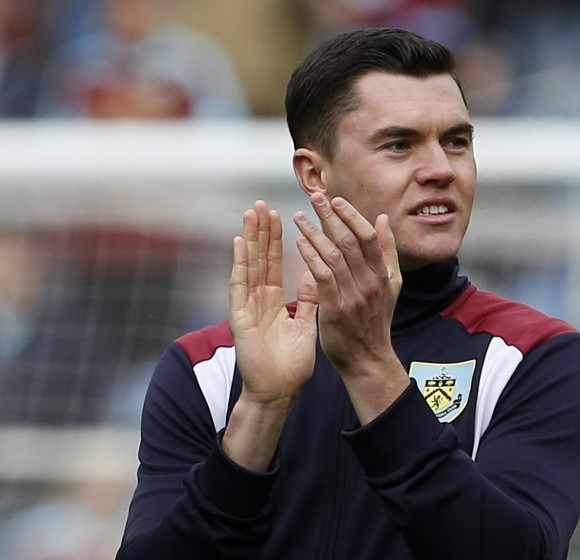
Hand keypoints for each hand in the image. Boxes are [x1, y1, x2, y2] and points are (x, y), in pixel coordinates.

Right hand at [229, 201, 318, 404]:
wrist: (278, 391)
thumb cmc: (291, 364)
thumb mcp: (304, 324)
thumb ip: (308, 299)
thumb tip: (314, 273)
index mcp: (273, 301)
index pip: (275, 263)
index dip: (277, 240)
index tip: (280, 215)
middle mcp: (258, 300)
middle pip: (260, 259)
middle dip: (261, 232)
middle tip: (262, 204)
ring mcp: (247, 307)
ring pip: (248, 266)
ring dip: (249, 239)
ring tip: (251, 213)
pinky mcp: (240, 317)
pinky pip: (239, 286)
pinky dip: (239, 264)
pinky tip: (239, 243)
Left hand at [293, 194, 407, 423]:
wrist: (368, 358)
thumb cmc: (375, 320)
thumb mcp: (392, 284)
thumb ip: (388, 250)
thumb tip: (381, 218)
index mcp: (384, 274)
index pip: (368, 236)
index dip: (351, 215)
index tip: (335, 199)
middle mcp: (370, 282)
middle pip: (349, 241)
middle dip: (331, 216)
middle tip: (315, 197)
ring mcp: (353, 296)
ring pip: (333, 256)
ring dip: (315, 233)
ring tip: (299, 216)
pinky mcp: (335, 309)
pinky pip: (321, 277)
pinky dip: (310, 257)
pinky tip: (299, 243)